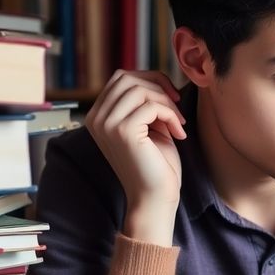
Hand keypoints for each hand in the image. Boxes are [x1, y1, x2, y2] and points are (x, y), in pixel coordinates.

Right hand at [85, 70, 186, 241]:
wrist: (155, 198)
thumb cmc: (156, 164)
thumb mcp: (148, 125)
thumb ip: (144, 102)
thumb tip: (155, 76)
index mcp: (98, 116)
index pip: (121, 78)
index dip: (150, 80)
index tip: (171, 99)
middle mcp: (96, 118)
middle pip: (128, 78)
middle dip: (158, 86)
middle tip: (177, 105)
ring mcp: (106, 124)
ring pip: (140, 89)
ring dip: (166, 102)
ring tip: (178, 123)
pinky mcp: (122, 131)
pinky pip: (151, 105)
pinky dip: (171, 115)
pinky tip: (179, 133)